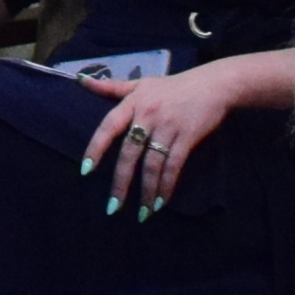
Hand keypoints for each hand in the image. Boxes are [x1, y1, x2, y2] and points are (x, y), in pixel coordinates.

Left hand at [81, 64, 245, 216]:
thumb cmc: (173, 86)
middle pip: (130, 152)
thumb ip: (112, 87)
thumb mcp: (141, 84)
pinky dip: (167, 185)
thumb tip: (81, 81)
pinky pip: (174, 166)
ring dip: (147, 191)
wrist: (213, 85)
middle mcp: (148, 115)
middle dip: (121, 182)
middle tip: (113, 207)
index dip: (96, 148)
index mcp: (133, 102)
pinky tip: (161, 202)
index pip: (108, 126)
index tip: (85, 170)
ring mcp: (168, 127)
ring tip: (142, 213)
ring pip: (152, 164)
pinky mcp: (187, 138)